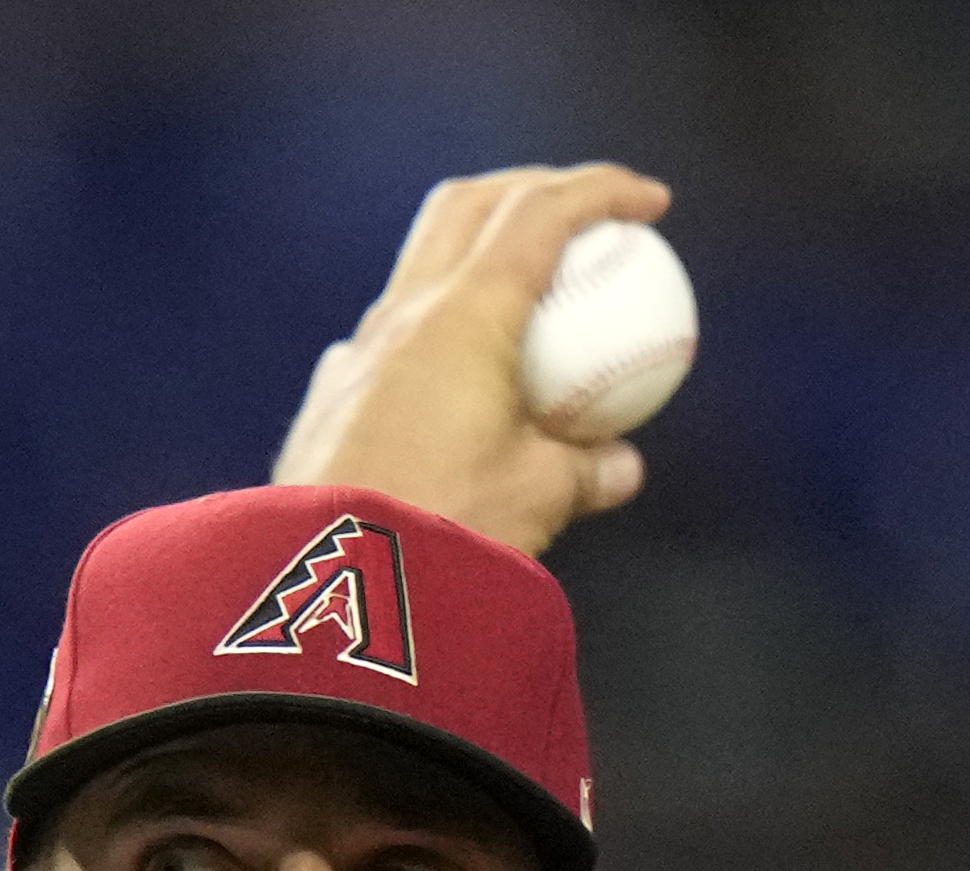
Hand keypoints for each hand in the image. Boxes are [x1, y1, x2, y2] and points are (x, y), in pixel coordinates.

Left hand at [271, 162, 672, 556]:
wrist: (320, 582)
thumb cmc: (438, 530)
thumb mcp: (535, 500)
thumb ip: (585, 471)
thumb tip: (621, 466)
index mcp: (465, 314)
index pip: (541, 213)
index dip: (602, 191)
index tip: (649, 203)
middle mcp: (403, 314)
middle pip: (467, 206)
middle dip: (530, 189)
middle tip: (579, 217)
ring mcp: (357, 351)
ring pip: (419, 265)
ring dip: (474, 256)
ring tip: (520, 295)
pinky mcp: (330, 395)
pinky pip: (389, 336)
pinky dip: (436, 329)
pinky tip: (453, 376)